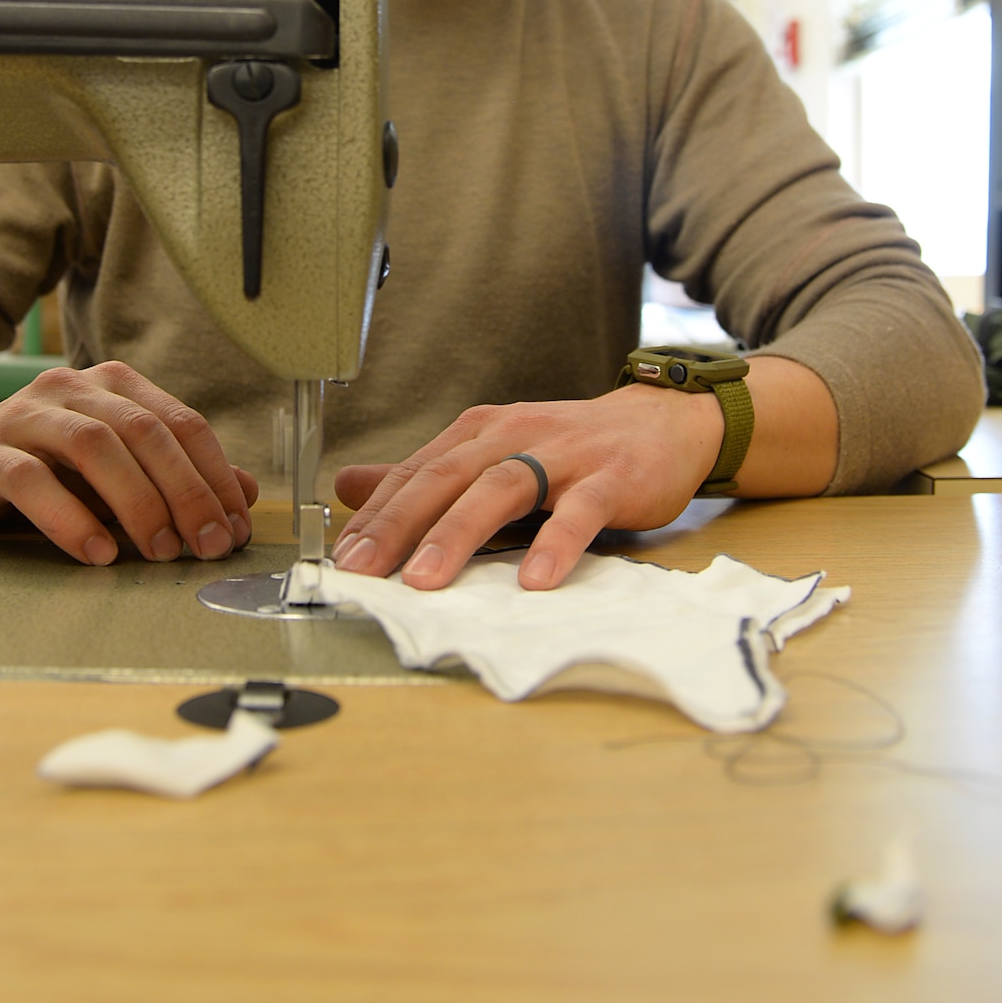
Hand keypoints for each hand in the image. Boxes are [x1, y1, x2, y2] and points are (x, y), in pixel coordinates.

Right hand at [0, 361, 256, 565]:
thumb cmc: (44, 465)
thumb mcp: (117, 470)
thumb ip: (176, 477)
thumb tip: (245, 494)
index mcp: (113, 386)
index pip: (182, 423)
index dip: (215, 476)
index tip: (236, 527)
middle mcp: (72, 390)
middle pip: (144, 432)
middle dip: (185, 492)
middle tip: (206, 545)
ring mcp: (26, 416)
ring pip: (93, 446)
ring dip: (136, 502)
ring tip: (159, 551)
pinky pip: (32, 479)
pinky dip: (70, 517)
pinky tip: (96, 552)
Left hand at [331, 388, 724, 590]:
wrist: (661, 423)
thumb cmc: (569, 448)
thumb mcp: (491, 453)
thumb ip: (424, 475)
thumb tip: (347, 486)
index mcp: (479, 432)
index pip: (416, 472)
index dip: (375, 514)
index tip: (340, 557)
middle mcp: (513, 435)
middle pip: (445, 477)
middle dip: (398, 524)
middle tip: (362, 569)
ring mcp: (563, 455)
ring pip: (501, 489)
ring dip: (458, 533)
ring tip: (424, 579)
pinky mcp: (610, 479)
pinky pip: (579, 512)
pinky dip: (555, 544)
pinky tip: (534, 579)